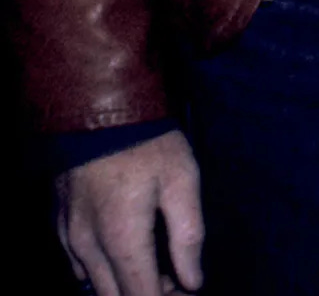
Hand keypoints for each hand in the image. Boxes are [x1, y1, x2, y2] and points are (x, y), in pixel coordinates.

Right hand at [57, 130, 203, 295]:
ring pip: (96, 287)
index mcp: (122, 238)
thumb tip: (193, 281)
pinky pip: (80, 267)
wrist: (97, 106)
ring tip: (157, 266)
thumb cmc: (147, 141)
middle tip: (175, 279)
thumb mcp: (182, 179)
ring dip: (126, 285)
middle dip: (147, 295)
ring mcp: (69, 238)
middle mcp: (89, 247)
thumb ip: (188, 235)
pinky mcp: (60, 226)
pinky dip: (105, 271)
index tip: (186, 290)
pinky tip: (126, 252)